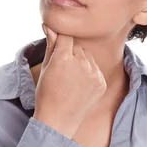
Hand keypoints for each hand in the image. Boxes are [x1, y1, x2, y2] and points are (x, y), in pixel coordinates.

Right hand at [34, 23, 106, 137]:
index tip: (58, 45)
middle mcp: (81, 63)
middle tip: (62, 71)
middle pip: (77, 47)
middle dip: (70, 53)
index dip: (61, 39)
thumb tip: (49, 25)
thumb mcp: (45, 68)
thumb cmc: (46, 94)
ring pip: (87, 57)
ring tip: (70, 80)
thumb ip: (51, 45)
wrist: (58, 121)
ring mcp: (94, 74)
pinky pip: (95, 69)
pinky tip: (79, 87)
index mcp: (64, 58)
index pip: (66, 36)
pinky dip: (89, 74)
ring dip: (81, 62)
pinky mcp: (102, 82)